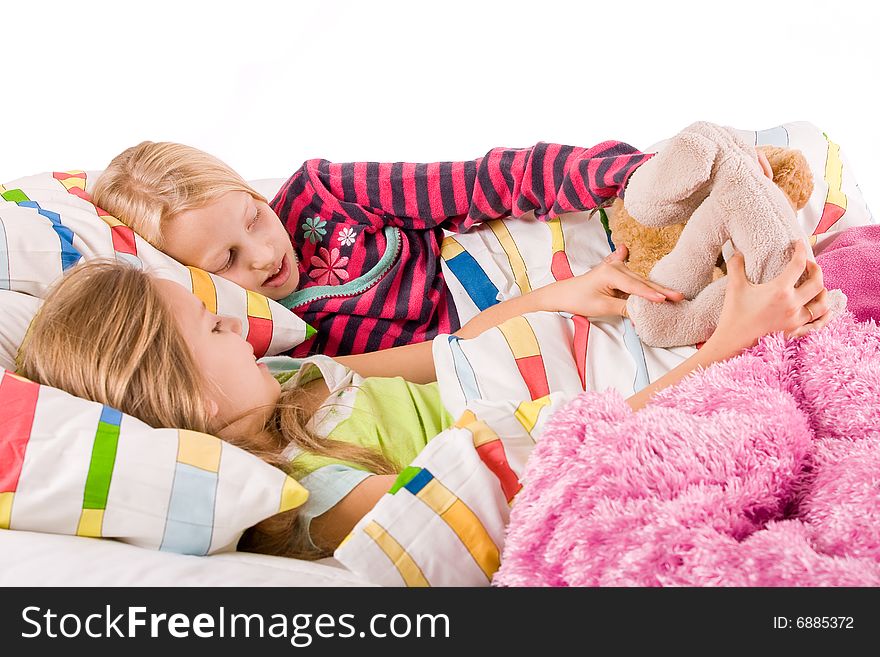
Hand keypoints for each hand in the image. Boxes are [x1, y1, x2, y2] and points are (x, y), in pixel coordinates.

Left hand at [538, 245, 684, 317]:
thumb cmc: (579, 300)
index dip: (651, 294)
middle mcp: (615, 267)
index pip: (636, 286)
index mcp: (611, 273)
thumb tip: (643, 312)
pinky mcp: (617, 273)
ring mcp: (616, 268)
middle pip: (642, 282)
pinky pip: (634, 281)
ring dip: (655, 289)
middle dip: (661, 290)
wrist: (562, 294)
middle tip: (680, 297)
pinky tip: (655, 280)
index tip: (667, 299)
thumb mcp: (602, 307)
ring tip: (674, 295)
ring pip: (640, 281)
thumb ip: (624, 308)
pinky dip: (645, 286)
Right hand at [708, 240, 831, 356]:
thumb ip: (736, 266)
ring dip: (823, 292)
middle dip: (816, 270)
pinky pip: (819, 324)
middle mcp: (793, 305)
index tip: (799, 244)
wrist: (733, 342)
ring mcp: (796, 321)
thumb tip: (737, 252)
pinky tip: (825, 310)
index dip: (801, 250)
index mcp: (780, 291)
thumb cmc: (734, 315)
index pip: (798, 265)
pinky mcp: (796, 333)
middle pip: (818, 283)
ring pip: (822, 304)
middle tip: (809, 265)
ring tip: (817, 286)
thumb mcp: (734, 287)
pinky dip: (825, 316)